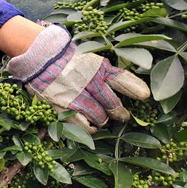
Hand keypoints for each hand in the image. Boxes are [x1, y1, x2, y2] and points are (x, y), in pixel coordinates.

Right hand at [6, 24, 149, 132]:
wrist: (41, 60)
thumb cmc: (73, 64)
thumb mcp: (96, 64)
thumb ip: (118, 77)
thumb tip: (145, 94)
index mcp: (97, 68)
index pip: (121, 80)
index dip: (135, 90)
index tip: (145, 97)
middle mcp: (87, 81)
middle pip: (112, 105)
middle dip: (119, 112)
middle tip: (121, 115)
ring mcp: (73, 95)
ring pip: (99, 116)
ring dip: (103, 119)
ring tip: (102, 117)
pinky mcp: (61, 106)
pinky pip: (81, 124)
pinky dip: (90, 127)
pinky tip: (91, 126)